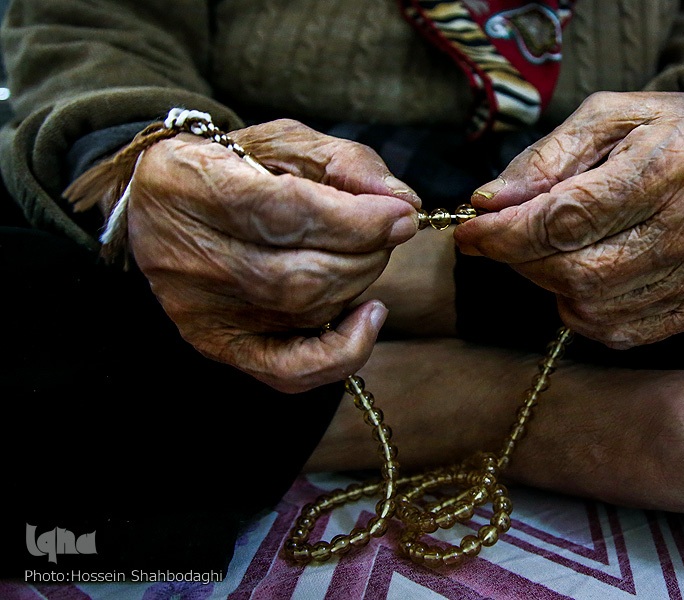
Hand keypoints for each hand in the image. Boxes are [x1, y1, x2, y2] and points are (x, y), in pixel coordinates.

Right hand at [127, 119, 420, 391]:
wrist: (162, 205)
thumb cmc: (233, 167)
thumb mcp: (286, 143)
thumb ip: (347, 163)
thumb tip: (403, 203)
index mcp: (197, 185)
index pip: (285, 214)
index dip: (354, 221)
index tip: (400, 217)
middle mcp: (191, 255)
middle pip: (299, 272)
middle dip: (365, 253)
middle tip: (387, 232)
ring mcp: (203, 309)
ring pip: (303, 311)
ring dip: (358, 283)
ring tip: (367, 255)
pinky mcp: (218, 344)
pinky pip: (290, 370)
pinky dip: (343, 352)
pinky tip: (367, 317)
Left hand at [454, 90, 683, 347]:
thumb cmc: (676, 128)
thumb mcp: (609, 116)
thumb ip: (546, 158)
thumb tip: (488, 203)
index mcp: (674, 165)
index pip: (569, 219)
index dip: (507, 233)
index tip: (471, 231)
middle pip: (577, 273)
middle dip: (522, 260)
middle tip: (508, 238)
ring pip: (594, 310)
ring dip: (551, 285)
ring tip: (554, 250)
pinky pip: (622, 332)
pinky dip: (586, 310)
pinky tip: (589, 274)